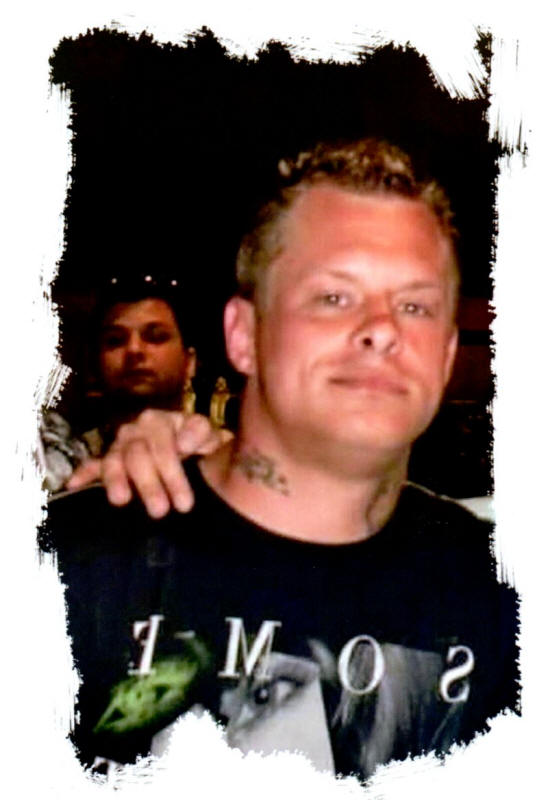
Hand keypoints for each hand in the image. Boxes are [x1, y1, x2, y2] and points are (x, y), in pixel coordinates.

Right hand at [67, 410, 231, 517]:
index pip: (164, 445)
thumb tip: (183, 443)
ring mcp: (121, 446)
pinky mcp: (108, 462)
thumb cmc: (204, 448)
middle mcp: (137, 430)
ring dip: (117, 481)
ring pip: (114, 460)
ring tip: (122, 501)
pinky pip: (92, 466)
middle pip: (137, 454)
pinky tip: (74, 486)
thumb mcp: (211, 438)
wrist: (199, 456)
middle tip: (160, 512)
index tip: (185, 503)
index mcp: (162, 421)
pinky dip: (84, 475)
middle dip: (149, 484)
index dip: (173, 473)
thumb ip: (201, 433)